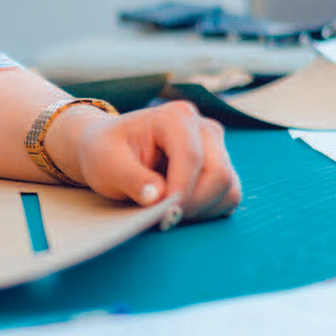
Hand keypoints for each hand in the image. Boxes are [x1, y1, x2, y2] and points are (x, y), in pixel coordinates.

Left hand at [50, 100, 240, 222]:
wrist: (109, 150)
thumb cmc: (107, 153)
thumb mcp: (106, 165)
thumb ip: (131, 179)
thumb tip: (158, 197)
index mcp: (175, 116)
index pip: (191, 156)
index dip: (181, 191)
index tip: (164, 215)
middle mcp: (203, 128)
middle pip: (219, 175)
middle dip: (192, 204)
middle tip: (163, 218)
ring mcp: (216, 148)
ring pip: (228, 189)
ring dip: (200, 210)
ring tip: (166, 210)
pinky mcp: (221, 168)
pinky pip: (228, 198)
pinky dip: (206, 211)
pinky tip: (179, 207)